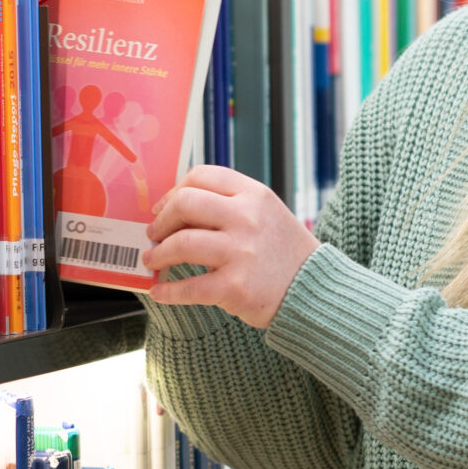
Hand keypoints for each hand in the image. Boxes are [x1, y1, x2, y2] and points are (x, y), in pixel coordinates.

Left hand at [142, 165, 317, 329]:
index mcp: (254, 195)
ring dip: (158, 253)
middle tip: (154, 234)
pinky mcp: (235, 287)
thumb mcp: (267, 215)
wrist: (315, 293)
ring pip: (181, 244)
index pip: (202, 176)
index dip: (174, 191)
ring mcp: (241, 253)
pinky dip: (167, 291)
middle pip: (185, 203)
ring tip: (152, 260)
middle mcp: (247, 218)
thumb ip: (230, 206)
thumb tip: (177, 209)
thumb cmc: (285, 255)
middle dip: (162, 220)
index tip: (164, 207)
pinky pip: (188, 287)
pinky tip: (159, 292)